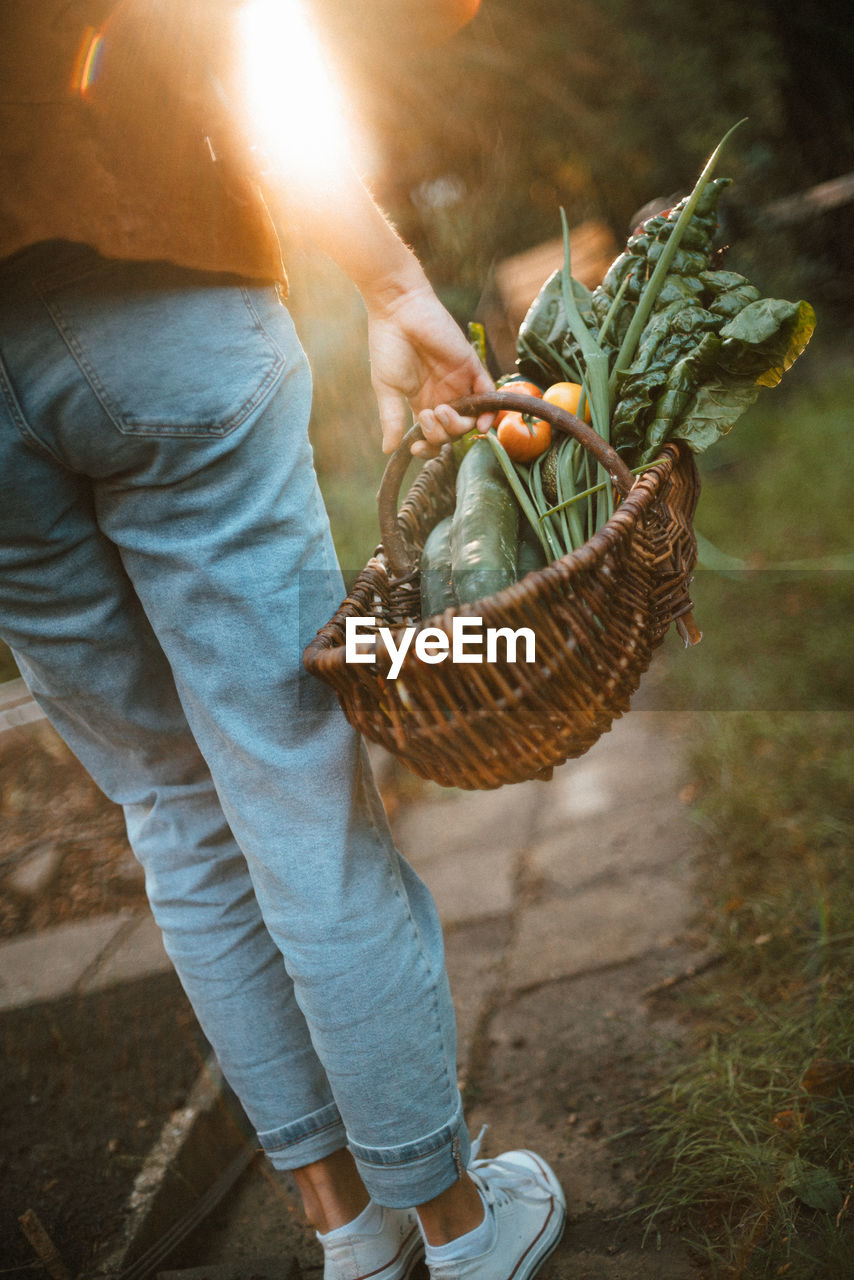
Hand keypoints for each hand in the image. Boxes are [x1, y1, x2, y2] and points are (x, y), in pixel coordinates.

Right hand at [365, 278, 493, 456]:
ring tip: (443, 411)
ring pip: (469, 419)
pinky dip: (488, 413)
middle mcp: (442, 395)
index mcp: (421, 401)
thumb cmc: (388, 345)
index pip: (431, 435)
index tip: (415, 448)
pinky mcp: (472, 367)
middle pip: (451, 432)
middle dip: (441, 434)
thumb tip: (388, 450)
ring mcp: (459, 383)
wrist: (399, 310)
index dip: (426, 447)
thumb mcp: (387, 388)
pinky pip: (488, 396)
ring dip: (458, 426)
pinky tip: (480, 423)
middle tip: (428, 417)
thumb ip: (391, 419)